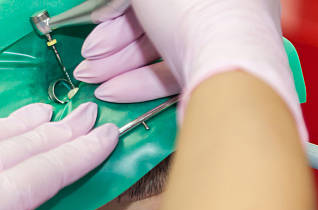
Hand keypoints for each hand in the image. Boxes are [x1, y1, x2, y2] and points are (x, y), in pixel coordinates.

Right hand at [74, 0, 306, 140]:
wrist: (228, 68)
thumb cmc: (194, 8)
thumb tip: (107, 6)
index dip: (122, 6)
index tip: (97, 18)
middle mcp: (225, 7)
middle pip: (159, 20)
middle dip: (115, 40)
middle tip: (90, 57)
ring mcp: (223, 44)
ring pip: (165, 50)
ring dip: (122, 65)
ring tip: (91, 78)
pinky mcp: (218, 78)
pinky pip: (177, 75)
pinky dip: (142, 82)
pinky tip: (113, 92)